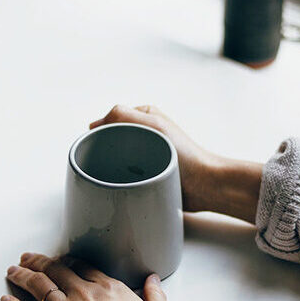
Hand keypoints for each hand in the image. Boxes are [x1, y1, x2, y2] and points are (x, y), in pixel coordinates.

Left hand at [0, 253, 172, 300]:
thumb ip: (155, 297)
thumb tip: (153, 281)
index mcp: (109, 289)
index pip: (82, 268)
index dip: (68, 262)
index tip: (60, 260)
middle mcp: (83, 295)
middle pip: (55, 271)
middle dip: (39, 262)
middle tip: (28, 257)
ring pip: (37, 287)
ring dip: (22, 276)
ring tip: (12, 271)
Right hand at [91, 105, 262, 222]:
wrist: (204, 185)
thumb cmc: (185, 155)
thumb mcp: (153, 124)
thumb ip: (123, 115)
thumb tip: (96, 124)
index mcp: (145, 117)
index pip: (111, 119)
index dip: (100, 132)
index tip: (96, 146)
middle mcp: (145, 134)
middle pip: (111, 140)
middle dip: (105, 151)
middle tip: (103, 164)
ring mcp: (146, 155)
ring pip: (116, 159)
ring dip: (112, 168)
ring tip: (114, 176)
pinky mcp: (148, 174)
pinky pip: (125, 176)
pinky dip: (121, 180)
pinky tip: (120, 186)